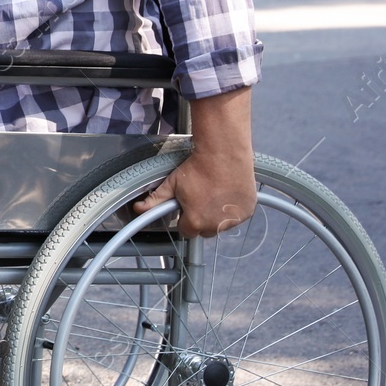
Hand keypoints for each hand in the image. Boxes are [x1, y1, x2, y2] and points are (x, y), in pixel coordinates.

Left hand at [133, 86, 256, 237]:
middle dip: (201, 219)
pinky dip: (232, 209)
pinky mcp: (247, 211)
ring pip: (221, 224)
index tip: (186, 208)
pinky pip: (237, 216)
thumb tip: (138, 209)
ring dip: (217, 215)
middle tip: (200, 199)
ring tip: (214, 193)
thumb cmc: (197, 168)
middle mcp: (216, 225)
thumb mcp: (172, 183)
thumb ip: (155, 200)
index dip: (185, 219)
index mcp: (195, 221)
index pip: (187, 231)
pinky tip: (227, 193)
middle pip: (205, 230)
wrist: (224, 154)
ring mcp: (234, 219)